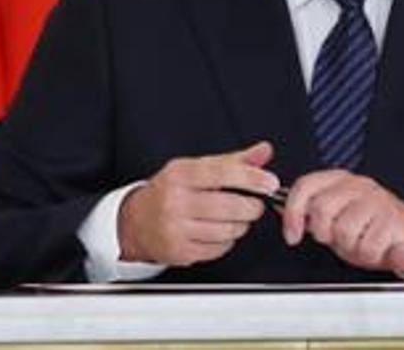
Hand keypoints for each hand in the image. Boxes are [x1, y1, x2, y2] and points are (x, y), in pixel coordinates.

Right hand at [118, 141, 277, 265]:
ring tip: (235, 218)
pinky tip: (218, 232)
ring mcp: (176, 229)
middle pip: (229, 206)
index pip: (222, 173)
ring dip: (240, 225)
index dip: (251, 178)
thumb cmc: (169, 192)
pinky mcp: (180, 252)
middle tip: (254, 204)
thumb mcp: (195, 168)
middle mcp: (175, 201)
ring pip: (227, 230)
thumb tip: (263, 151)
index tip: (269, 182)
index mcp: (180, 175)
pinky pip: (219, 248)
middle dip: (251, 207)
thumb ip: (232, 161)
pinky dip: (227, 241)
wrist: (134, 222)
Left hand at [281, 169, 403, 278]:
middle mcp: (358, 186)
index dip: (292, 212)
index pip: (306, 186)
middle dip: (325, 233)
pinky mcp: (393, 219)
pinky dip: (368, 255)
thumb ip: (311, 214)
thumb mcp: (336, 220)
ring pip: (343, 230)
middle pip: (321, 209)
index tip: (292, 235)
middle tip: (338, 239)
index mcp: (341, 181)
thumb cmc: (372, 228)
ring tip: (361, 242)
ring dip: (350, 246)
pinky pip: (366, 246)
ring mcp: (377, 200)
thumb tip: (278, 209)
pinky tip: (376, 247)